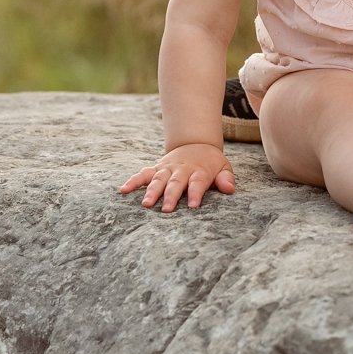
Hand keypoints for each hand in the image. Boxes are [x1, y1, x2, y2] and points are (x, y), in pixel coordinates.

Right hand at [120, 143, 235, 211]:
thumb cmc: (211, 162)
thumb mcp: (223, 167)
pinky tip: (123, 190)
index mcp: (199, 171)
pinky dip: (133, 181)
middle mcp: (182, 169)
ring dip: (151, 191)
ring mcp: (167, 168)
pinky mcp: (157, 168)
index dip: (195, 193)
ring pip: (158, 179)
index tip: (193, 206)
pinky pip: (143, 174)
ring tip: (145, 204)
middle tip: (166, 210)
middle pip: (176, 183)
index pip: (198, 183)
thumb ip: (226, 178)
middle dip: (171, 196)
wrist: (196, 143)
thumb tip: (229, 189)